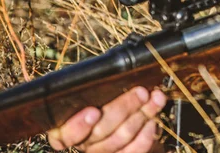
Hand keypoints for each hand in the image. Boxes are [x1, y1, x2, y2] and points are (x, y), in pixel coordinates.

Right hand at [47, 87, 166, 152]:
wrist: (132, 125)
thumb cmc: (111, 103)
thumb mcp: (100, 93)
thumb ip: (100, 90)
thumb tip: (116, 74)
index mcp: (69, 127)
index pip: (64, 135)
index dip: (77, 125)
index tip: (93, 112)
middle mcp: (85, 143)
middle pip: (100, 130)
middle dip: (124, 107)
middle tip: (141, 92)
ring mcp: (103, 152)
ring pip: (120, 138)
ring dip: (142, 115)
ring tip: (155, 100)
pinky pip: (134, 150)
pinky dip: (146, 134)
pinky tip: (153, 120)